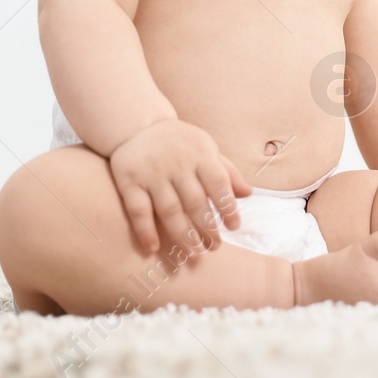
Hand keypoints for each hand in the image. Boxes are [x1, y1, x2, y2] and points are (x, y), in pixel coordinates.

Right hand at [109, 118, 252, 255]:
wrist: (137, 125)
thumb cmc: (180, 142)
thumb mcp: (207, 148)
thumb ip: (227, 171)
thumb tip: (248, 194)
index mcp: (200, 155)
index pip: (219, 184)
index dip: (228, 207)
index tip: (235, 227)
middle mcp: (177, 165)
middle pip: (195, 202)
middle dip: (207, 227)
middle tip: (215, 247)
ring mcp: (152, 174)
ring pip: (169, 210)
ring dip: (182, 234)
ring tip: (194, 252)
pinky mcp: (129, 181)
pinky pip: (138, 210)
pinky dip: (145, 230)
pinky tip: (154, 248)